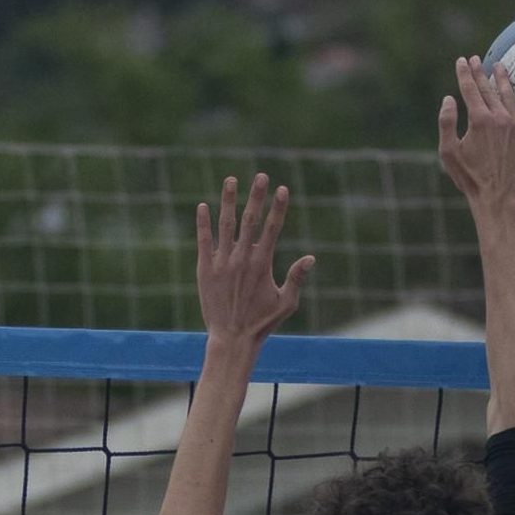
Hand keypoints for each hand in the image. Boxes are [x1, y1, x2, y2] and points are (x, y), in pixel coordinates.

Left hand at [196, 173, 314, 348]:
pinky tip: (203, 206)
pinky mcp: (205, 269)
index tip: (282, 189)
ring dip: (229, 201)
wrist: (232, 339)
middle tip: (261, 176)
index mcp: (262, 265)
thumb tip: (311, 258)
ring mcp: (222, 262)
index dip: (278, 207)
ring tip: (231, 180)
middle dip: (257, 196)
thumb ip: (296, 278)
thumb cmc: (261, 323)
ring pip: (226, 225)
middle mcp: (242, 259)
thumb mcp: (286, 304)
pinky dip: (203, 223)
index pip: (272, 228)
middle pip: (250, 220)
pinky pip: (204, 240)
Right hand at [438, 56, 514, 212]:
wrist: (496, 199)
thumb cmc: (470, 179)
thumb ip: (446, 123)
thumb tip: (448, 99)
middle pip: (488, 89)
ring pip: (511, 97)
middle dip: (480, 73)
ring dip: (504, 80)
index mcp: (479, 119)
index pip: (470, 89)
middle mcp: (500, 118)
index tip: (461, 61)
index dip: (464, 73)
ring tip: (500, 67)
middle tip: (476, 60)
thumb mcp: (448, 152)